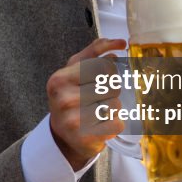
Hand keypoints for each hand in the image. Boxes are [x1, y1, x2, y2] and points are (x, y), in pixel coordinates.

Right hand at [46, 38, 126, 169]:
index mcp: (60, 79)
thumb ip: (96, 50)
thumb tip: (120, 43)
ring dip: (113, 109)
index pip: (104, 67)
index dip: (111, 72)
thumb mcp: (76, 69)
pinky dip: (115, 124)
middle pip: (112, 86)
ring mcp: (73, 121)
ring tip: (97, 113)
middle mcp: (64, 99)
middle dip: (111, 91)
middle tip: (97, 99)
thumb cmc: (72, 96)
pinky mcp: (86, 138)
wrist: (63, 135)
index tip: (101, 79)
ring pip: (116, 105)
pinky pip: (118, 124)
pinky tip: (101, 125)